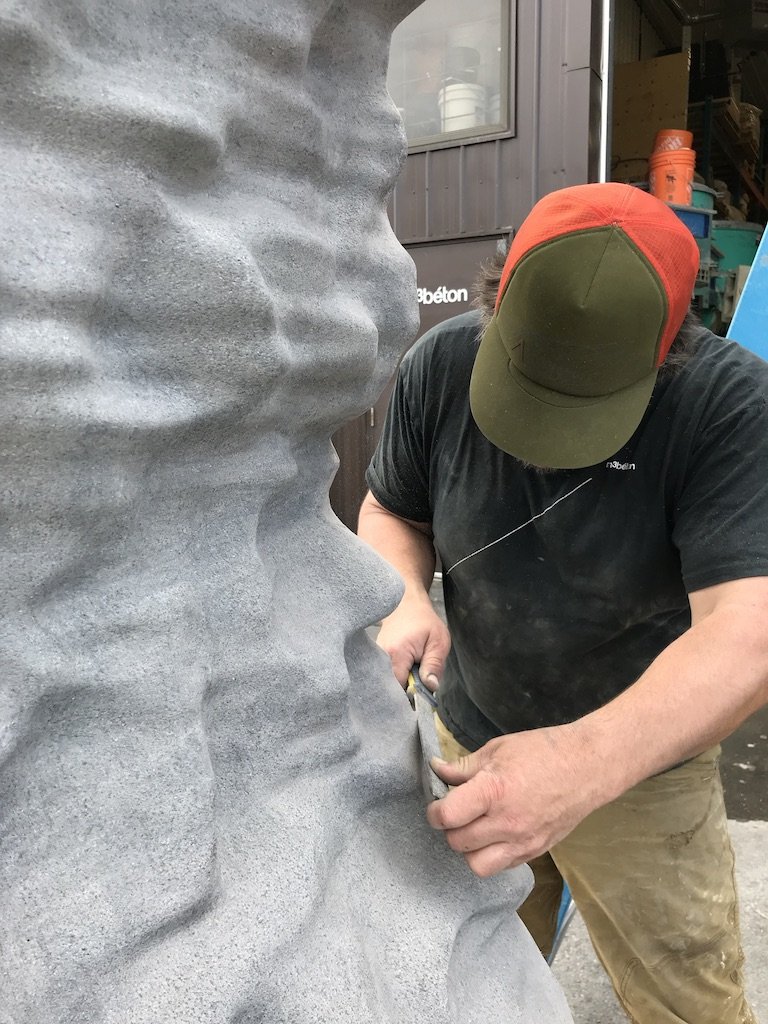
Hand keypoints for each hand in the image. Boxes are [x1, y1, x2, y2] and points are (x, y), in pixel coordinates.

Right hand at [376, 596, 449, 689]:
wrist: (407, 604)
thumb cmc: (424, 621)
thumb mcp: (438, 642)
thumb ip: (434, 666)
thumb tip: (431, 688)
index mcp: (396, 653)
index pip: (399, 688)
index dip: (411, 696)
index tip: (422, 698)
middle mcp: (381, 656)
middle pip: (392, 687)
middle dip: (407, 690)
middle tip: (421, 682)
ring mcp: (376, 656)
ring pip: (389, 681)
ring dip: (403, 682)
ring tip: (414, 670)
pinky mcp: (376, 657)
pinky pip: (386, 674)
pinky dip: (397, 675)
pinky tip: (406, 668)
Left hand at [426, 725, 602, 876]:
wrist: (587, 767)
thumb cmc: (543, 751)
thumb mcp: (498, 749)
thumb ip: (464, 767)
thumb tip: (437, 770)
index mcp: (494, 792)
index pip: (448, 816)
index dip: (435, 812)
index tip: (437, 804)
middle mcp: (507, 823)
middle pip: (457, 843)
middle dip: (450, 828)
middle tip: (457, 812)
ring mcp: (523, 842)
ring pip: (477, 865)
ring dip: (469, 849)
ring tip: (474, 828)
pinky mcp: (536, 852)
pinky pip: (502, 866)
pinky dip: (491, 855)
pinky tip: (495, 835)